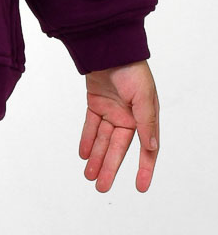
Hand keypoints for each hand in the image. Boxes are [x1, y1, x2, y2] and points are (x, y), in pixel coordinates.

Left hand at [79, 60, 159, 192]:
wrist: (109, 47)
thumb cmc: (132, 69)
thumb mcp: (143, 97)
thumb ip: (146, 123)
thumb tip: (151, 148)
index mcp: (145, 118)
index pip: (145, 149)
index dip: (144, 168)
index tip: (140, 187)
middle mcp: (129, 117)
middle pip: (118, 148)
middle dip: (110, 168)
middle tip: (101, 187)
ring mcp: (111, 111)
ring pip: (102, 140)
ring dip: (96, 157)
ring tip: (89, 176)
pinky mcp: (96, 103)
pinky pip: (91, 126)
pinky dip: (87, 140)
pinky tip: (83, 155)